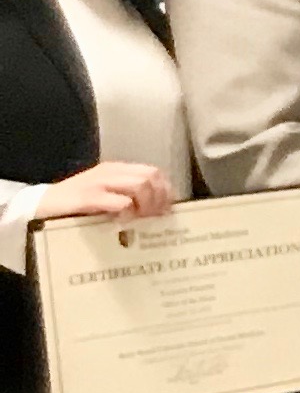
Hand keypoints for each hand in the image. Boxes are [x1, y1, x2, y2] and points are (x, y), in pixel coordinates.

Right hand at [28, 161, 173, 227]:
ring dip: (146, 205)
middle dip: (159, 198)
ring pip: (140, 185)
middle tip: (155, 217)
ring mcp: (98, 183)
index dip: (165, 190)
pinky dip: (128, 212)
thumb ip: (126, 196)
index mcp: (116, 170)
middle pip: (150, 177)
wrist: (39, 205)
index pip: (153, 172)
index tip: (166, 209)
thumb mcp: (104, 194)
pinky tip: (123, 222)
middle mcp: (109, 172)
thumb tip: (156, 210)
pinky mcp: (87, 197)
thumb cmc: (74, 204)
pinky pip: (119, 201)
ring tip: (140, 220)